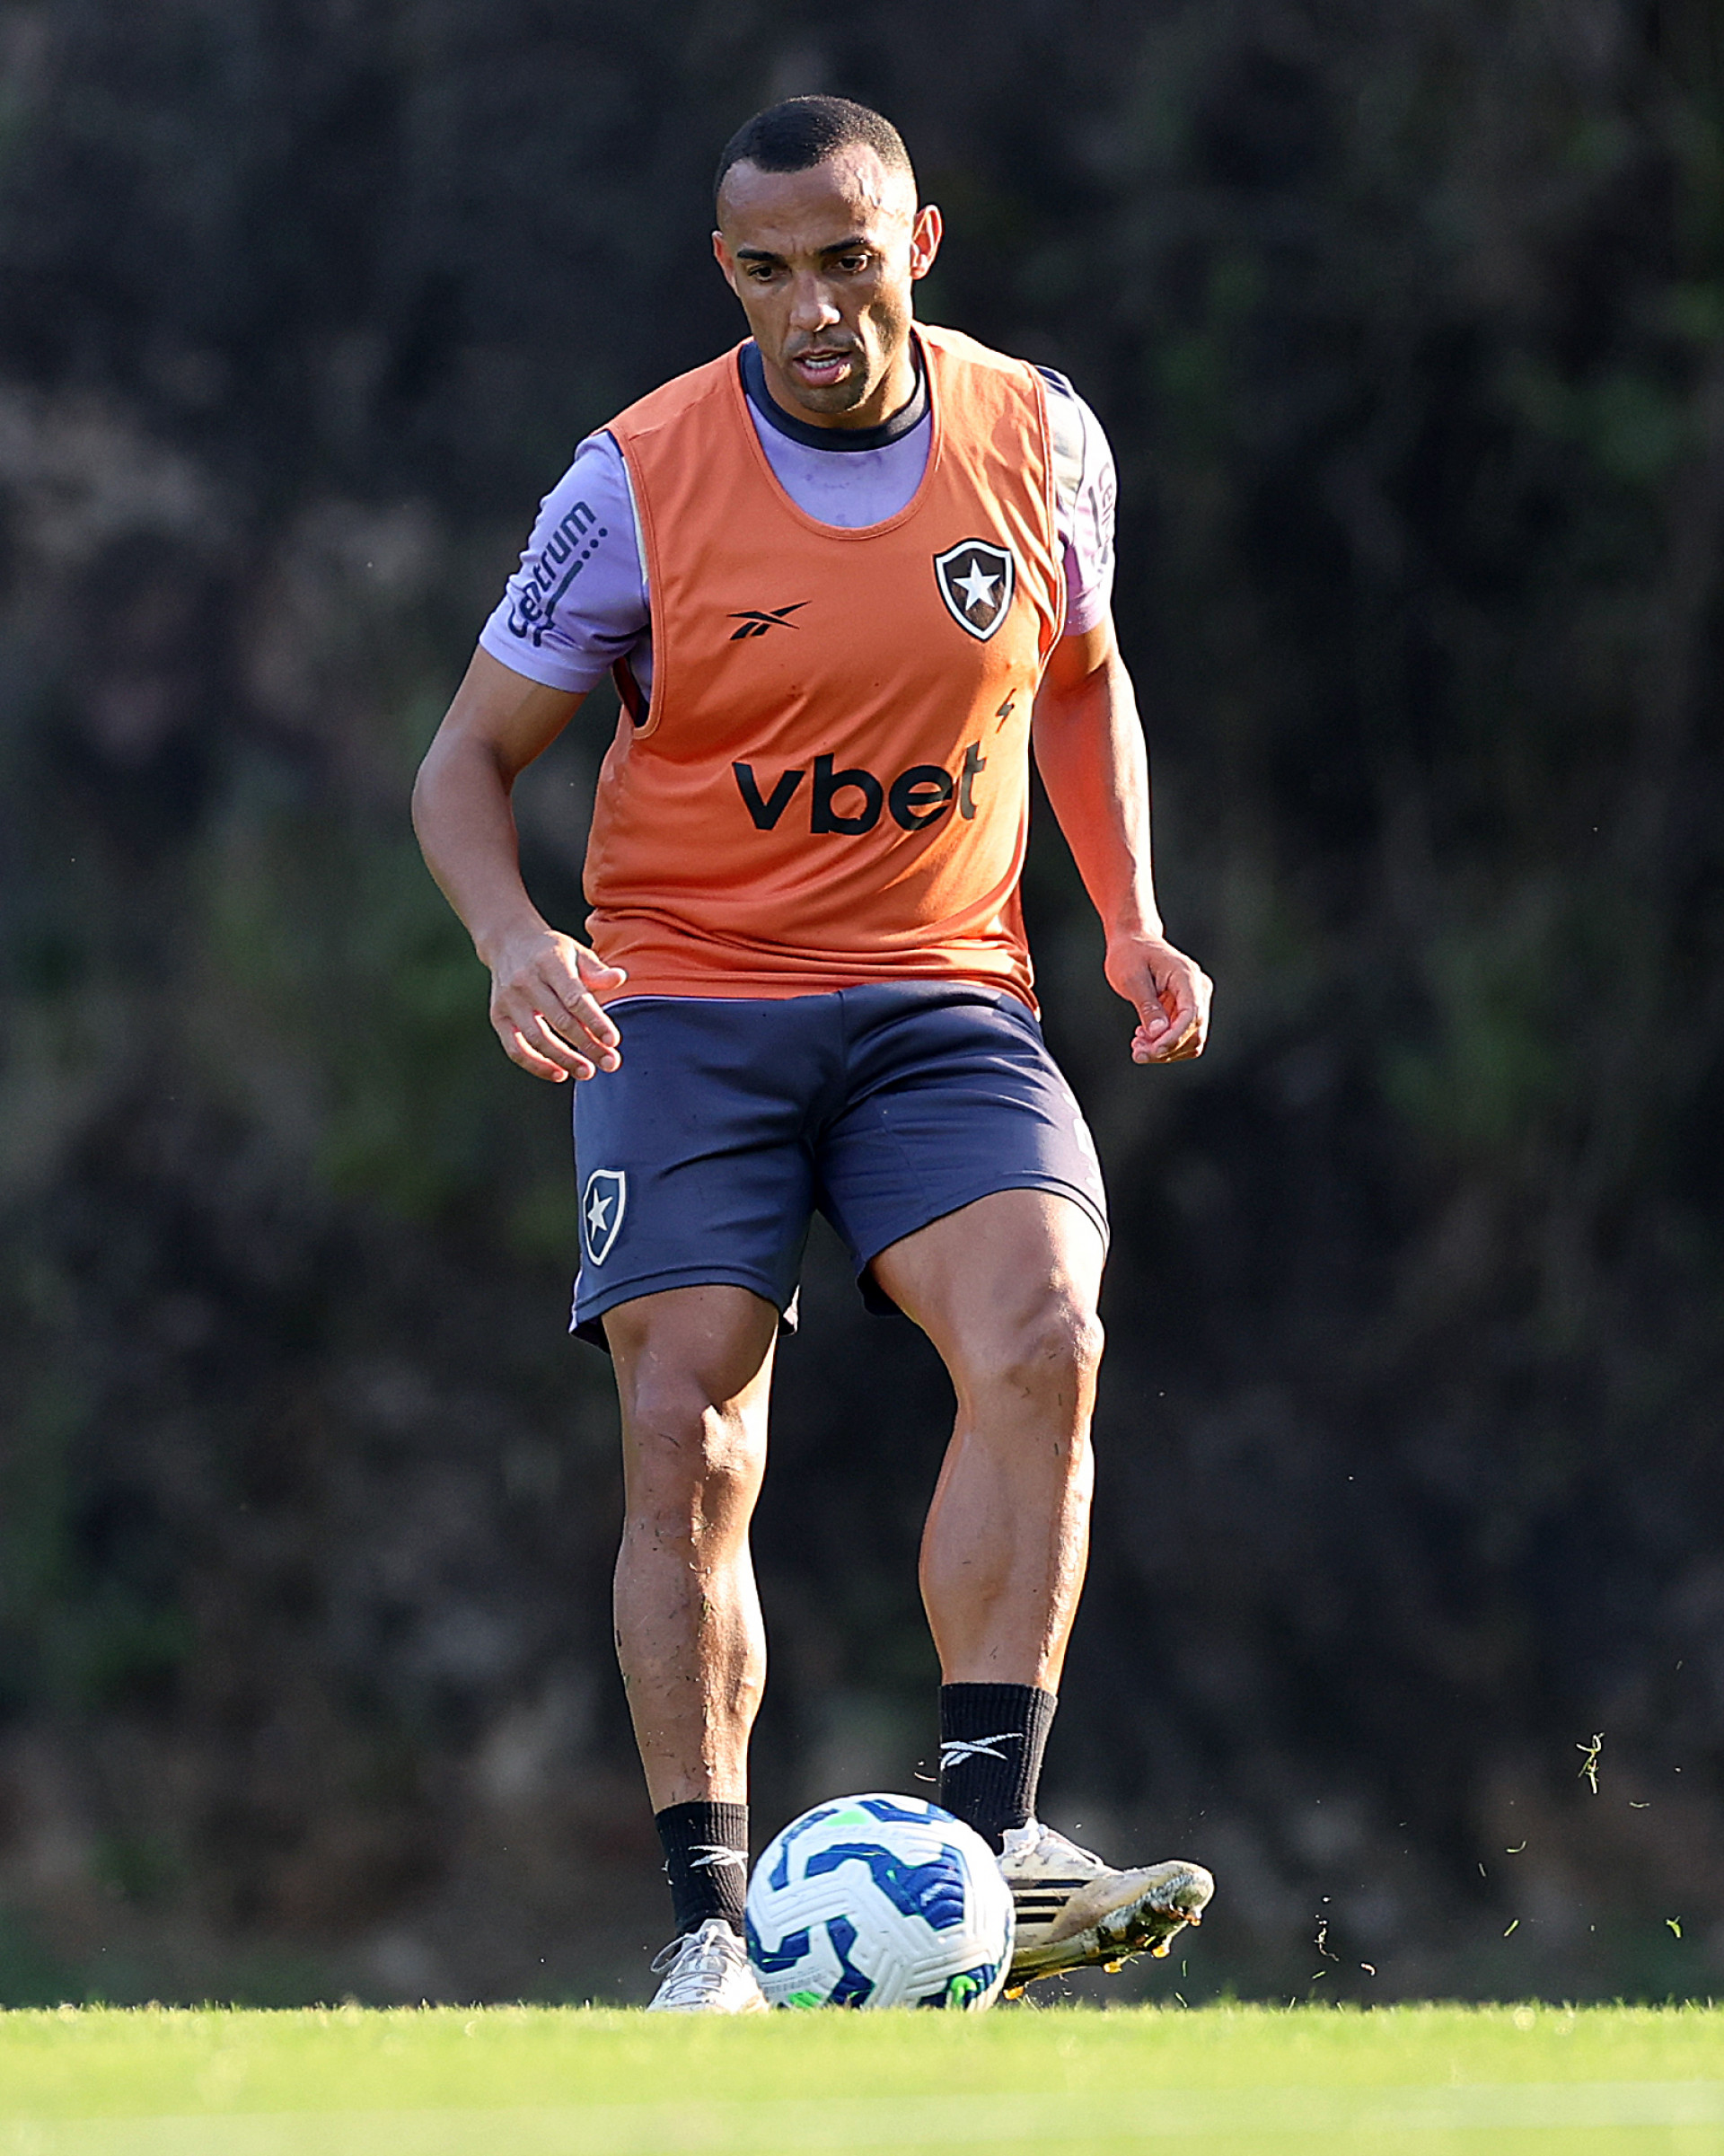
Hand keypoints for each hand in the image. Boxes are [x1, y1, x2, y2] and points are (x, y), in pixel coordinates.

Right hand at [486, 926, 625, 1080]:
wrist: (508, 942)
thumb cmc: (551, 952)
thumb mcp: (575, 952)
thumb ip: (597, 970)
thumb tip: (620, 979)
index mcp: (550, 963)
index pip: (575, 998)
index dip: (595, 1021)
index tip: (613, 1041)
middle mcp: (526, 981)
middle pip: (560, 1021)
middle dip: (587, 1046)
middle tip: (610, 1063)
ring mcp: (509, 1000)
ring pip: (537, 1038)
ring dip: (564, 1059)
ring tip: (587, 1072)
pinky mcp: (498, 1016)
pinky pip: (515, 1048)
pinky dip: (536, 1065)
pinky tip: (559, 1073)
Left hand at [1105, 932, 1212, 1064]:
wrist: (1133, 941)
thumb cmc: (1129, 955)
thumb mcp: (1132, 979)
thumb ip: (1147, 1006)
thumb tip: (1159, 1033)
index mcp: (1187, 976)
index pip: (1192, 1015)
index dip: (1174, 1038)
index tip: (1151, 1051)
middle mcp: (1198, 988)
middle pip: (1194, 1032)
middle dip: (1167, 1049)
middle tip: (1137, 1053)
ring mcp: (1195, 999)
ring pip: (1191, 1039)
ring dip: (1166, 1050)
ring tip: (1138, 1045)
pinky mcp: (1187, 1008)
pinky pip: (1182, 1035)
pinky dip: (1165, 1043)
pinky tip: (1143, 1038)